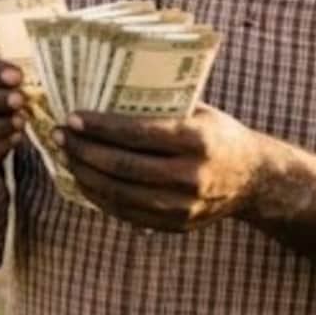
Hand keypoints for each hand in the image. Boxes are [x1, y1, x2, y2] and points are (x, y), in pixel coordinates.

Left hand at [56, 104, 273, 232]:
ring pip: (119, 194)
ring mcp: (183, 205)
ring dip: (85, 175)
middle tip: (62, 136)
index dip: (100, 127)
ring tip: (68, 157)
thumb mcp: (200, 112)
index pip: (137, 134)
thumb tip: (107, 89)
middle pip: (122, 166)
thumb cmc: (218, 135)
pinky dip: (100, 196)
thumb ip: (162, 106)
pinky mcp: (175, 225)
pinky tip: (85, 180)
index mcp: (196, 140)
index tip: (73, 117)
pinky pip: (127, 213)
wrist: (254, 179)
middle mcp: (190, 176)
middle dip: (84, 150)